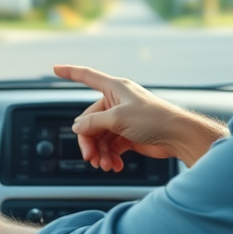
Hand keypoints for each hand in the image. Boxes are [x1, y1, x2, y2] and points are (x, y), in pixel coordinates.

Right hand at [53, 64, 224, 170]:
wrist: (178, 137)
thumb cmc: (153, 119)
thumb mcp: (117, 119)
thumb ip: (93, 122)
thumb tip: (77, 127)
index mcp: (114, 88)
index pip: (87, 76)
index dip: (70, 72)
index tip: (55, 68)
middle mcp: (117, 103)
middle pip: (90, 121)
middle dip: (89, 141)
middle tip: (90, 158)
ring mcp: (122, 120)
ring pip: (100, 137)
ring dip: (100, 152)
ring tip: (104, 165)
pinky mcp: (129, 136)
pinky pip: (111, 146)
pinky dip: (110, 156)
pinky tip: (114, 165)